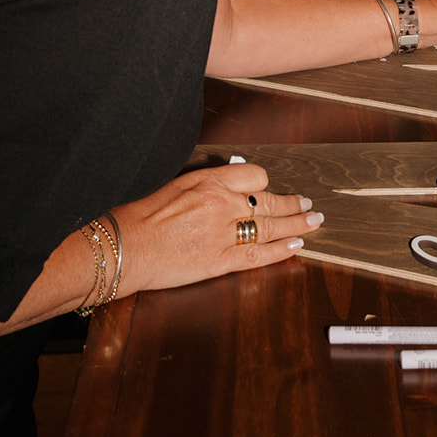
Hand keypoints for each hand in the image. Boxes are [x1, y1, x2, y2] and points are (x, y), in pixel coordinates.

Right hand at [114, 162, 323, 294]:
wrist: (123, 248)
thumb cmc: (140, 216)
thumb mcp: (173, 185)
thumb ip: (203, 184)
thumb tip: (226, 185)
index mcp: (207, 181)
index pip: (253, 175)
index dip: (263, 183)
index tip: (268, 189)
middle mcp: (220, 204)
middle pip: (268, 201)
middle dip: (291, 203)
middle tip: (308, 203)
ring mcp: (222, 234)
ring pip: (270, 226)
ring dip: (296, 223)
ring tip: (313, 220)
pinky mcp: (219, 261)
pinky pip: (258, 255)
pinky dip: (281, 250)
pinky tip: (297, 245)